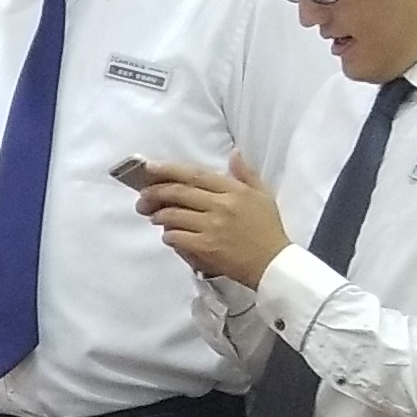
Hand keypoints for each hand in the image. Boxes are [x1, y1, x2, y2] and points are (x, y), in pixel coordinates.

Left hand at [135, 152, 288, 286]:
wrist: (273, 263)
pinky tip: (169, 236)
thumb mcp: (262, 195)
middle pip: (179, 193)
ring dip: (159, 216)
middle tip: (143, 197)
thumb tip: (234, 153)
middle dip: (155, 193)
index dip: (169, 170)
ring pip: (173, 215)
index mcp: (234, 190)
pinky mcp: (206, 248)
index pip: (195, 174)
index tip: (150, 168)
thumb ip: (246, 174)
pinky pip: (177, 237)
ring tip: (155, 217)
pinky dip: (168, 236)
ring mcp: (212, 227)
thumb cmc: (268, 229)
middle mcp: (221, 205)